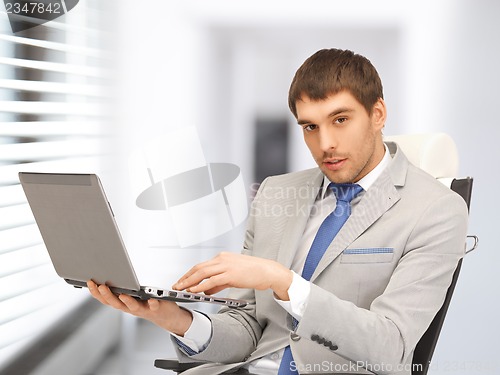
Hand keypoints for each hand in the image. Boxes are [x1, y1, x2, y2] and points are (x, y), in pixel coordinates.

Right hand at [87, 280, 191, 335]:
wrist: (166, 316)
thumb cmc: (146, 303)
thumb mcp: (130, 296)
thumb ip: (120, 288)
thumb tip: (108, 273)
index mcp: (122, 303)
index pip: (106, 299)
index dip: (96, 292)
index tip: (89, 281)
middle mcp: (130, 308)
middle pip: (116, 304)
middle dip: (107, 295)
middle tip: (100, 286)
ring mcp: (143, 309)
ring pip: (132, 307)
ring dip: (127, 301)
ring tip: (122, 294)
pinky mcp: (156, 308)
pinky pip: (154, 306)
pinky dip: (152, 303)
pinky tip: (151, 298)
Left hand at [172, 252, 292, 300]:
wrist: (268, 271)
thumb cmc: (253, 272)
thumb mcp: (233, 275)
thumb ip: (219, 282)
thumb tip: (207, 290)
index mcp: (222, 257)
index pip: (201, 265)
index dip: (189, 274)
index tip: (181, 281)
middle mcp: (222, 259)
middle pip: (198, 268)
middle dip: (185, 278)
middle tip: (176, 286)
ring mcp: (226, 266)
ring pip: (202, 273)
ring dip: (189, 282)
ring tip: (181, 289)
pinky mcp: (231, 274)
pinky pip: (212, 280)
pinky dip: (201, 286)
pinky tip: (195, 291)